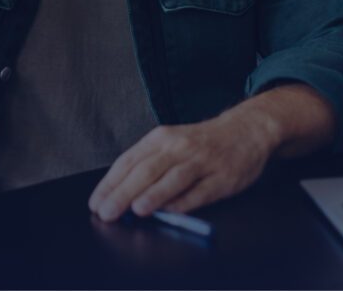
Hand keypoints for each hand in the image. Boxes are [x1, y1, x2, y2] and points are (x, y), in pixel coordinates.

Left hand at [87, 104, 279, 222]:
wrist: (246, 129)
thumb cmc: (201, 142)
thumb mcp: (172, 143)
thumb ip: (149, 165)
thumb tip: (122, 193)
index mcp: (161, 138)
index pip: (129, 160)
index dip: (111, 182)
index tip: (96, 201)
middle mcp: (179, 146)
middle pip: (147, 170)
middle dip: (124, 192)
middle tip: (107, 212)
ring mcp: (202, 161)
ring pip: (173, 178)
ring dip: (154, 194)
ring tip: (136, 209)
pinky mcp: (222, 177)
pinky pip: (201, 192)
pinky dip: (184, 202)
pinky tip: (170, 212)